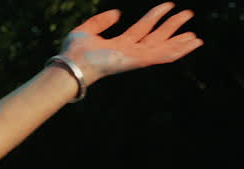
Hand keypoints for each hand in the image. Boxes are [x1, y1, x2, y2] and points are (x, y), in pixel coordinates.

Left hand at [61, 3, 202, 85]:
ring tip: (196, 36)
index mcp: (119, 45)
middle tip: (188, 14)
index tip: (169, 5)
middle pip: (156, 38)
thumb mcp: (86, 31)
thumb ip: (100, 22)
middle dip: (172, 27)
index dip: (156, 16)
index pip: (142, 29)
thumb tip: (117, 13)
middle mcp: (129, 52)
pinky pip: (163, 55)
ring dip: (180, 42)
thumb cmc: (73, 52)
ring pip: (163, 48)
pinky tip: (191, 44)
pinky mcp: (138, 61)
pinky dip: (178, 50)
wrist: (71, 64)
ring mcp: (135, 58)